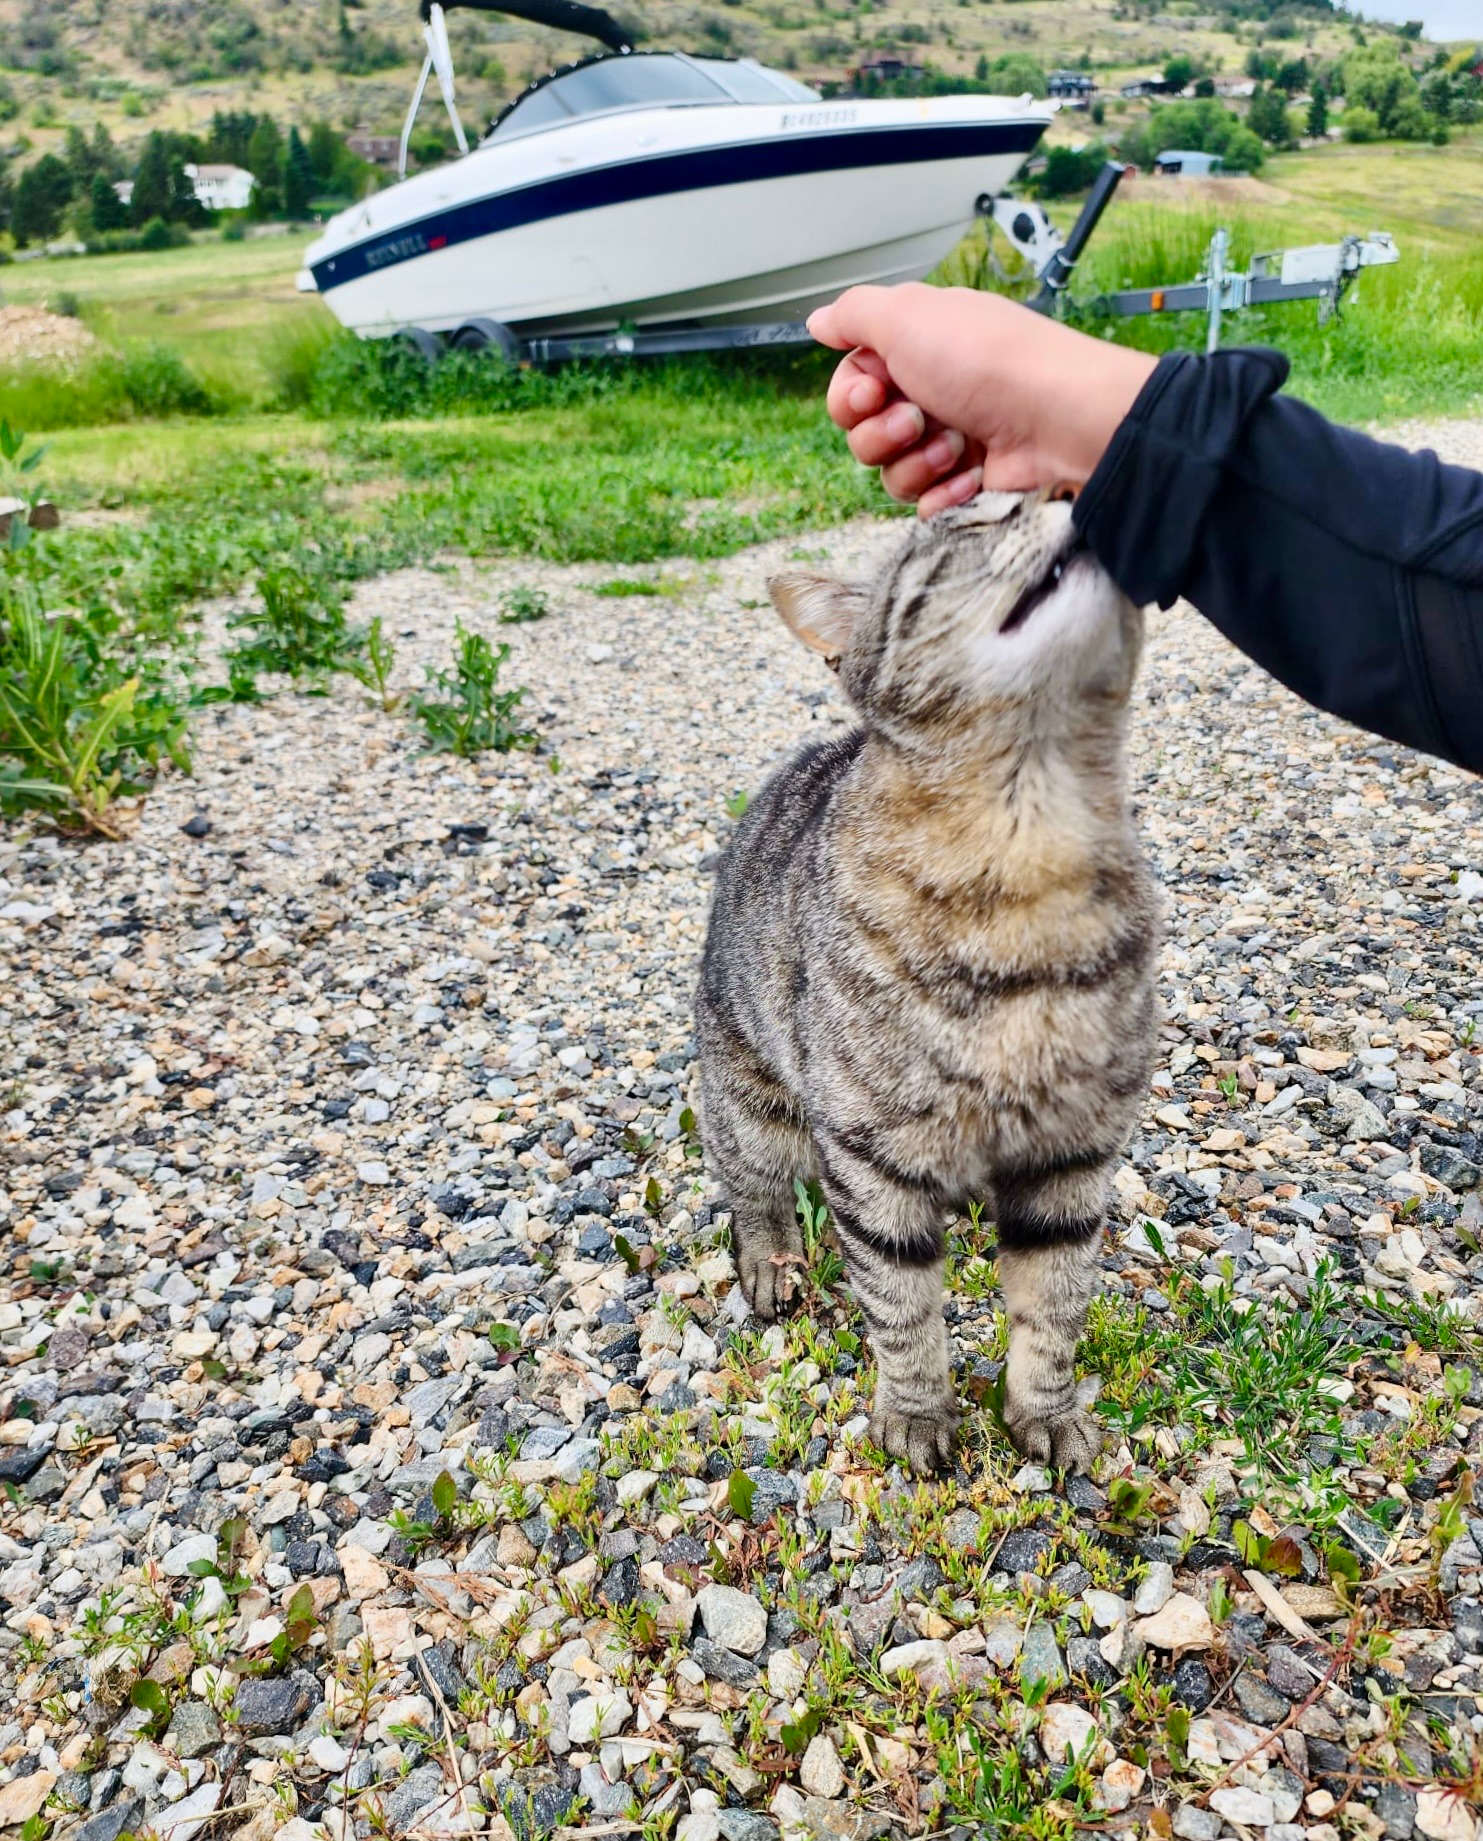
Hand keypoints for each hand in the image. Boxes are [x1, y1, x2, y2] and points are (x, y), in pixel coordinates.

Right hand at [807, 284, 1156, 514]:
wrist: (1059, 417)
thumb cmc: (988, 361)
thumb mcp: (908, 315)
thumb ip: (854, 315)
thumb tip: (818, 320)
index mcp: (913, 349)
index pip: (849, 384)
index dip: (850, 396)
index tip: (874, 390)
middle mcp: (928, 392)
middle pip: (862, 433)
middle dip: (881, 432)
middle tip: (918, 417)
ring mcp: (948, 440)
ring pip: (890, 472)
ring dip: (916, 463)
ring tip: (956, 446)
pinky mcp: (968, 482)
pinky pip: (925, 504)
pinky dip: (941, 495)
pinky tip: (967, 477)